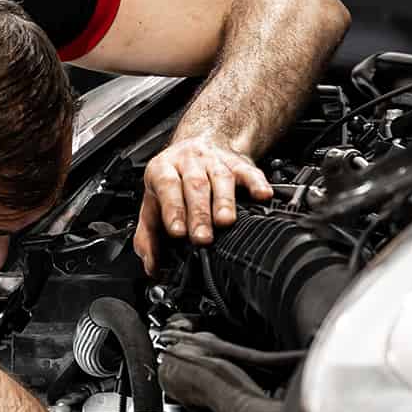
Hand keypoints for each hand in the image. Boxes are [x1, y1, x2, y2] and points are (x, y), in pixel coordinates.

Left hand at [134, 136, 271, 275]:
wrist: (198, 144)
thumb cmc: (174, 181)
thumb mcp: (153, 204)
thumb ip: (148, 237)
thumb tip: (152, 267)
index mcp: (163, 170)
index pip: (167, 186)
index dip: (173, 209)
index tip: (178, 232)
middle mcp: (189, 162)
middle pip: (195, 185)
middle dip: (199, 214)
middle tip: (202, 238)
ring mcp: (215, 162)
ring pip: (221, 179)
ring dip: (224, 202)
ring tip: (225, 222)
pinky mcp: (239, 164)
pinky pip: (249, 172)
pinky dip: (256, 184)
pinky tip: (262, 196)